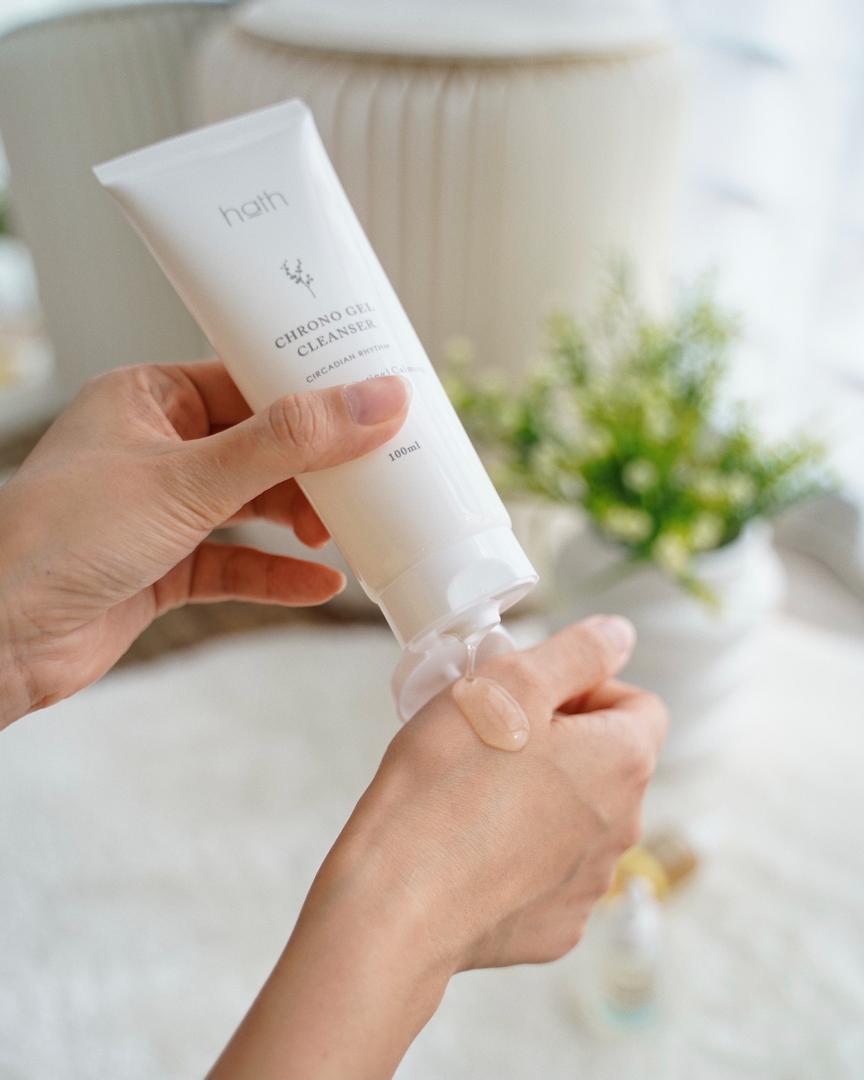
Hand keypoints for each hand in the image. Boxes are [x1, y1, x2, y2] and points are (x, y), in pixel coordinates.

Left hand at [0, 362, 408, 725]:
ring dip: (298, 520)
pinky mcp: (163, 566)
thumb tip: (376, 401)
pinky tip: (320, 584)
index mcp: (147, 398)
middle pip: (259, 445)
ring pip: (250, 505)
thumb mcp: (190, 478)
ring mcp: (160, 510)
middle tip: (368, 478)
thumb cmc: (64, 536)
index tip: (376, 402)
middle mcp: (155, 448)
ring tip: (343, 532)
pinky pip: (235, 564)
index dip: (312, 391)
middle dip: (313, 467)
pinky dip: (276, 573)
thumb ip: (288, 442)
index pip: (248, 379)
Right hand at [210, 617, 665, 1079]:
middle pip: (606, 761)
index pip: (638, 704)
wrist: (396, 900)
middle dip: (558, 741)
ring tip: (473, 791)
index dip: (585, 687)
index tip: (530, 697)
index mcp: (622, 762)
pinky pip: (548, 872)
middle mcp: (623, 828)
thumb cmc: (444, 784)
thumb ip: (577, 652)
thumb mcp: (508, 685)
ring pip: (576, 816)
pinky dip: (519, 854)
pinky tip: (471, 847)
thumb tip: (620, 635)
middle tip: (490, 737)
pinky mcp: (554, 926)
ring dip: (541, 795)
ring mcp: (590, 885)